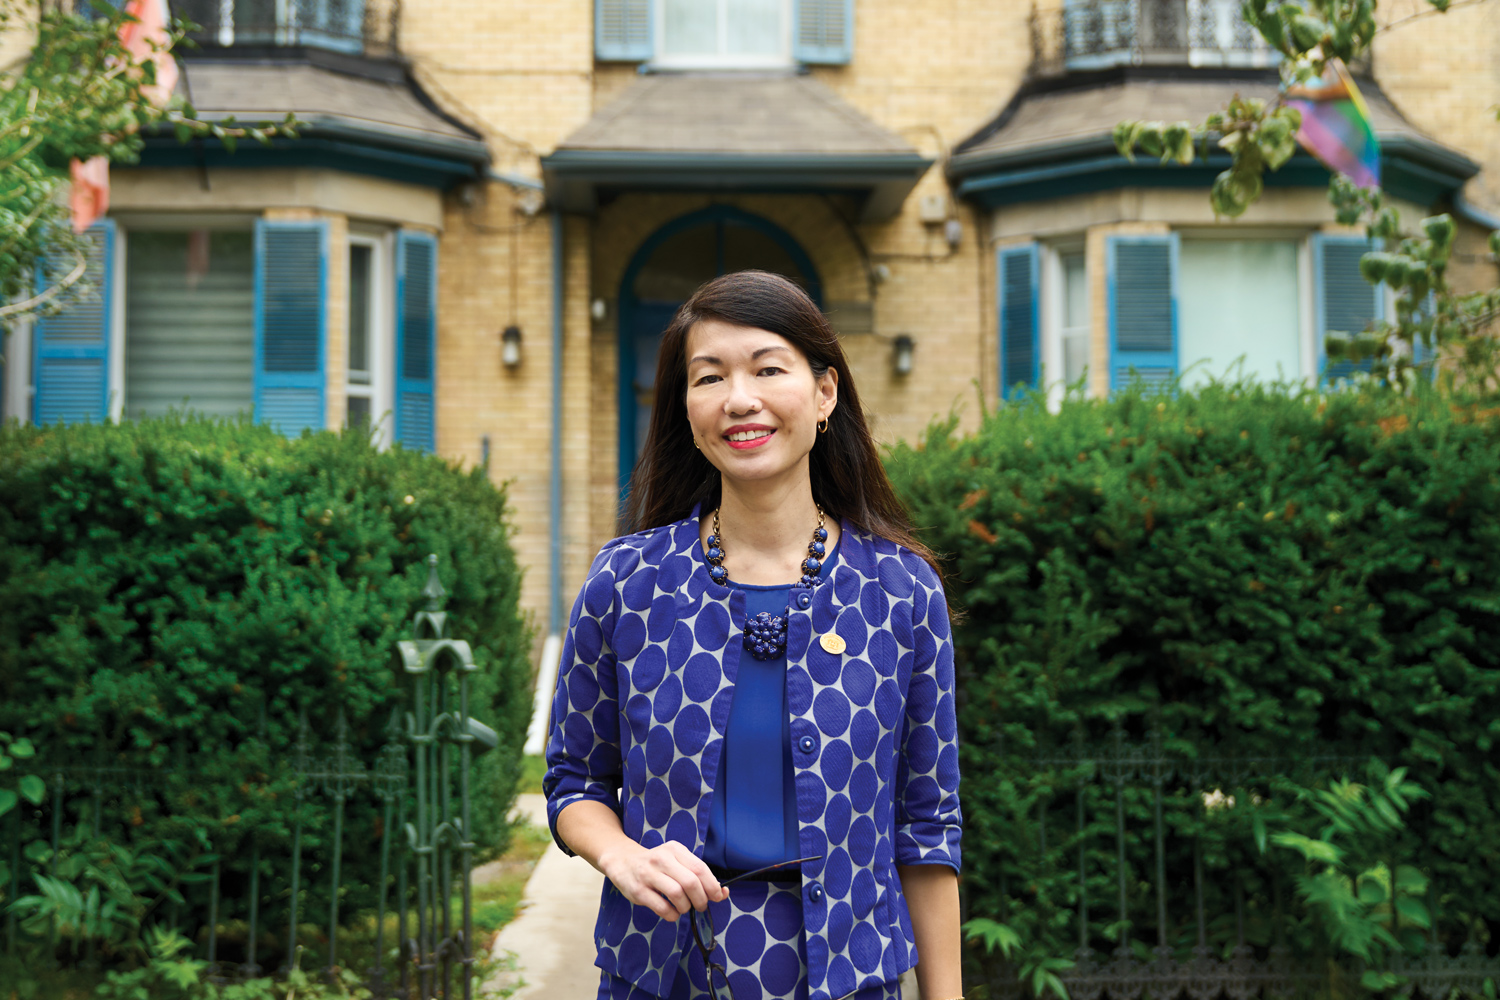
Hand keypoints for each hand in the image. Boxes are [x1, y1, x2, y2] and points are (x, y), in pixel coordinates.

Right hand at [598, 840, 728, 920]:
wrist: (623, 861)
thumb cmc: (656, 864)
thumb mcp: (676, 860)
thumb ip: (697, 875)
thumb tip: (722, 893)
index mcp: (674, 850)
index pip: (700, 868)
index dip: (712, 886)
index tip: (718, 896)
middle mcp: (661, 859)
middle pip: (690, 882)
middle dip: (701, 899)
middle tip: (701, 906)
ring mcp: (648, 875)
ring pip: (677, 894)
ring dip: (686, 907)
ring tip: (684, 908)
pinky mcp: (638, 891)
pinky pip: (662, 907)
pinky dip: (672, 914)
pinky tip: (672, 912)